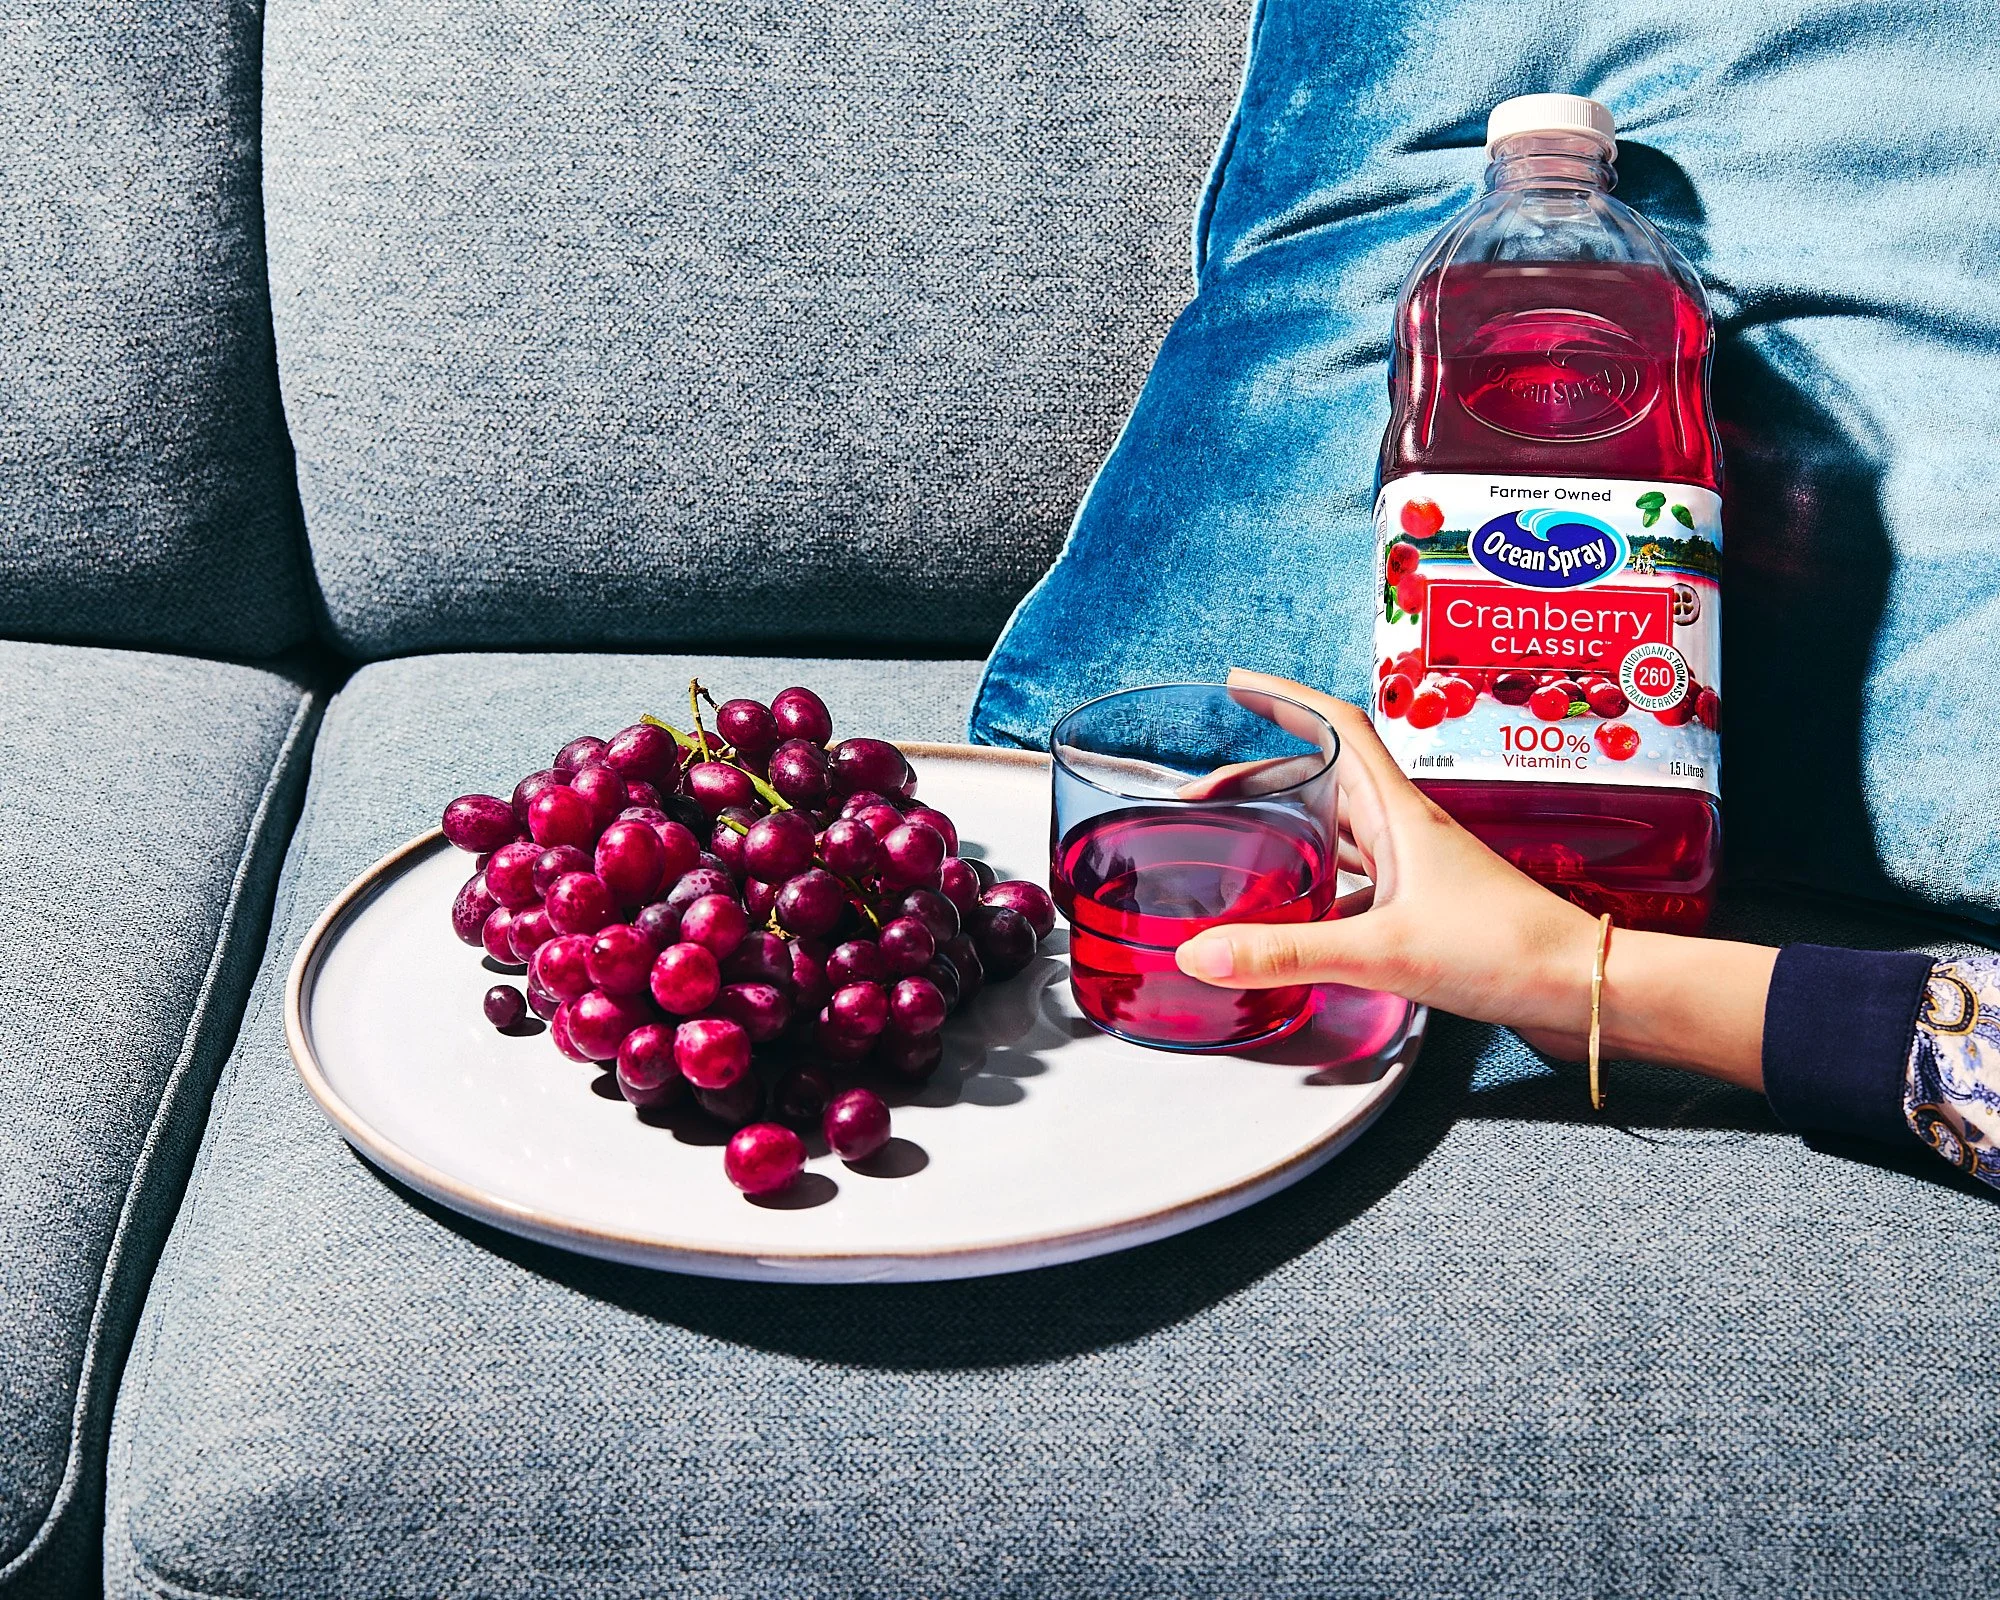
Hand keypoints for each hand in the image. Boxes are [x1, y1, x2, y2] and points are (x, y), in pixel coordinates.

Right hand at [1173, 669, 1773, 1086]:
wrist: (1581, 989)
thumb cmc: (1507, 950)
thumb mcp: (1383, 951)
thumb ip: (1288, 954)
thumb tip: (1200, 953)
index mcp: (1398, 813)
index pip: (1337, 727)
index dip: (1286, 699)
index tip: (1239, 686)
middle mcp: (1405, 830)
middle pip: (1323, 779)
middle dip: (1263, 776)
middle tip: (1207, 793)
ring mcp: (1416, 869)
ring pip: (1337, 830)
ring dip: (1289, 826)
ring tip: (1238, 841)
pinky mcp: (1423, 910)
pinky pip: (1354, 883)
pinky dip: (1315, 887)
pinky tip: (1292, 918)